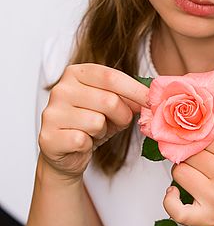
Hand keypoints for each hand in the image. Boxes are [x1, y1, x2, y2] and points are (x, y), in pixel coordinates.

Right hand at [38, 63, 148, 179]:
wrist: (65, 152)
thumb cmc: (90, 123)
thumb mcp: (112, 105)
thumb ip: (128, 97)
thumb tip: (150, 98)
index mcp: (76, 73)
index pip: (111, 77)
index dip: (135, 90)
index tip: (153, 100)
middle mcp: (61, 89)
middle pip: (108, 100)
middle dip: (122, 116)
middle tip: (119, 122)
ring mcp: (51, 112)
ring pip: (96, 122)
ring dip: (103, 131)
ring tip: (94, 131)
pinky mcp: (48, 136)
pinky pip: (82, 140)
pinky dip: (88, 145)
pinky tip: (81, 142)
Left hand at [162, 135, 213, 225]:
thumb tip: (194, 135)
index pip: (206, 136)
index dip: (200, 142)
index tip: (198, 147)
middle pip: (191, 153)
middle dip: (190, 158)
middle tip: (198, 166)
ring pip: (179, 172)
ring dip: (182, 175)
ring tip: (193, 180)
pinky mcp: (205, 219)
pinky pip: (173, 206)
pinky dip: (169, 200)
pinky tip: (174, 194)